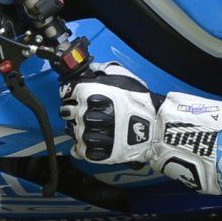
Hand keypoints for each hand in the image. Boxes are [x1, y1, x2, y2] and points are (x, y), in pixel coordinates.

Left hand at [56, 65, 221, 191]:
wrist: (156, 128)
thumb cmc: (142, 101)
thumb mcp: (123, 77)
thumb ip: (103, 71)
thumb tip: (91, 68)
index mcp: (88, 92)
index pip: (65, 91)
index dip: (70, 93)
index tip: (76, 96)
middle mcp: (84, 112)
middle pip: (65, 111)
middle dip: (73, 110)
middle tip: (85, 112)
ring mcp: (88, 134)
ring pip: (72, 130)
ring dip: (79, 128)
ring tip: (93, 127)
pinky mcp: (95, 152)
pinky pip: (78, 149)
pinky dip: (82, 146)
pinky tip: (93, 140)